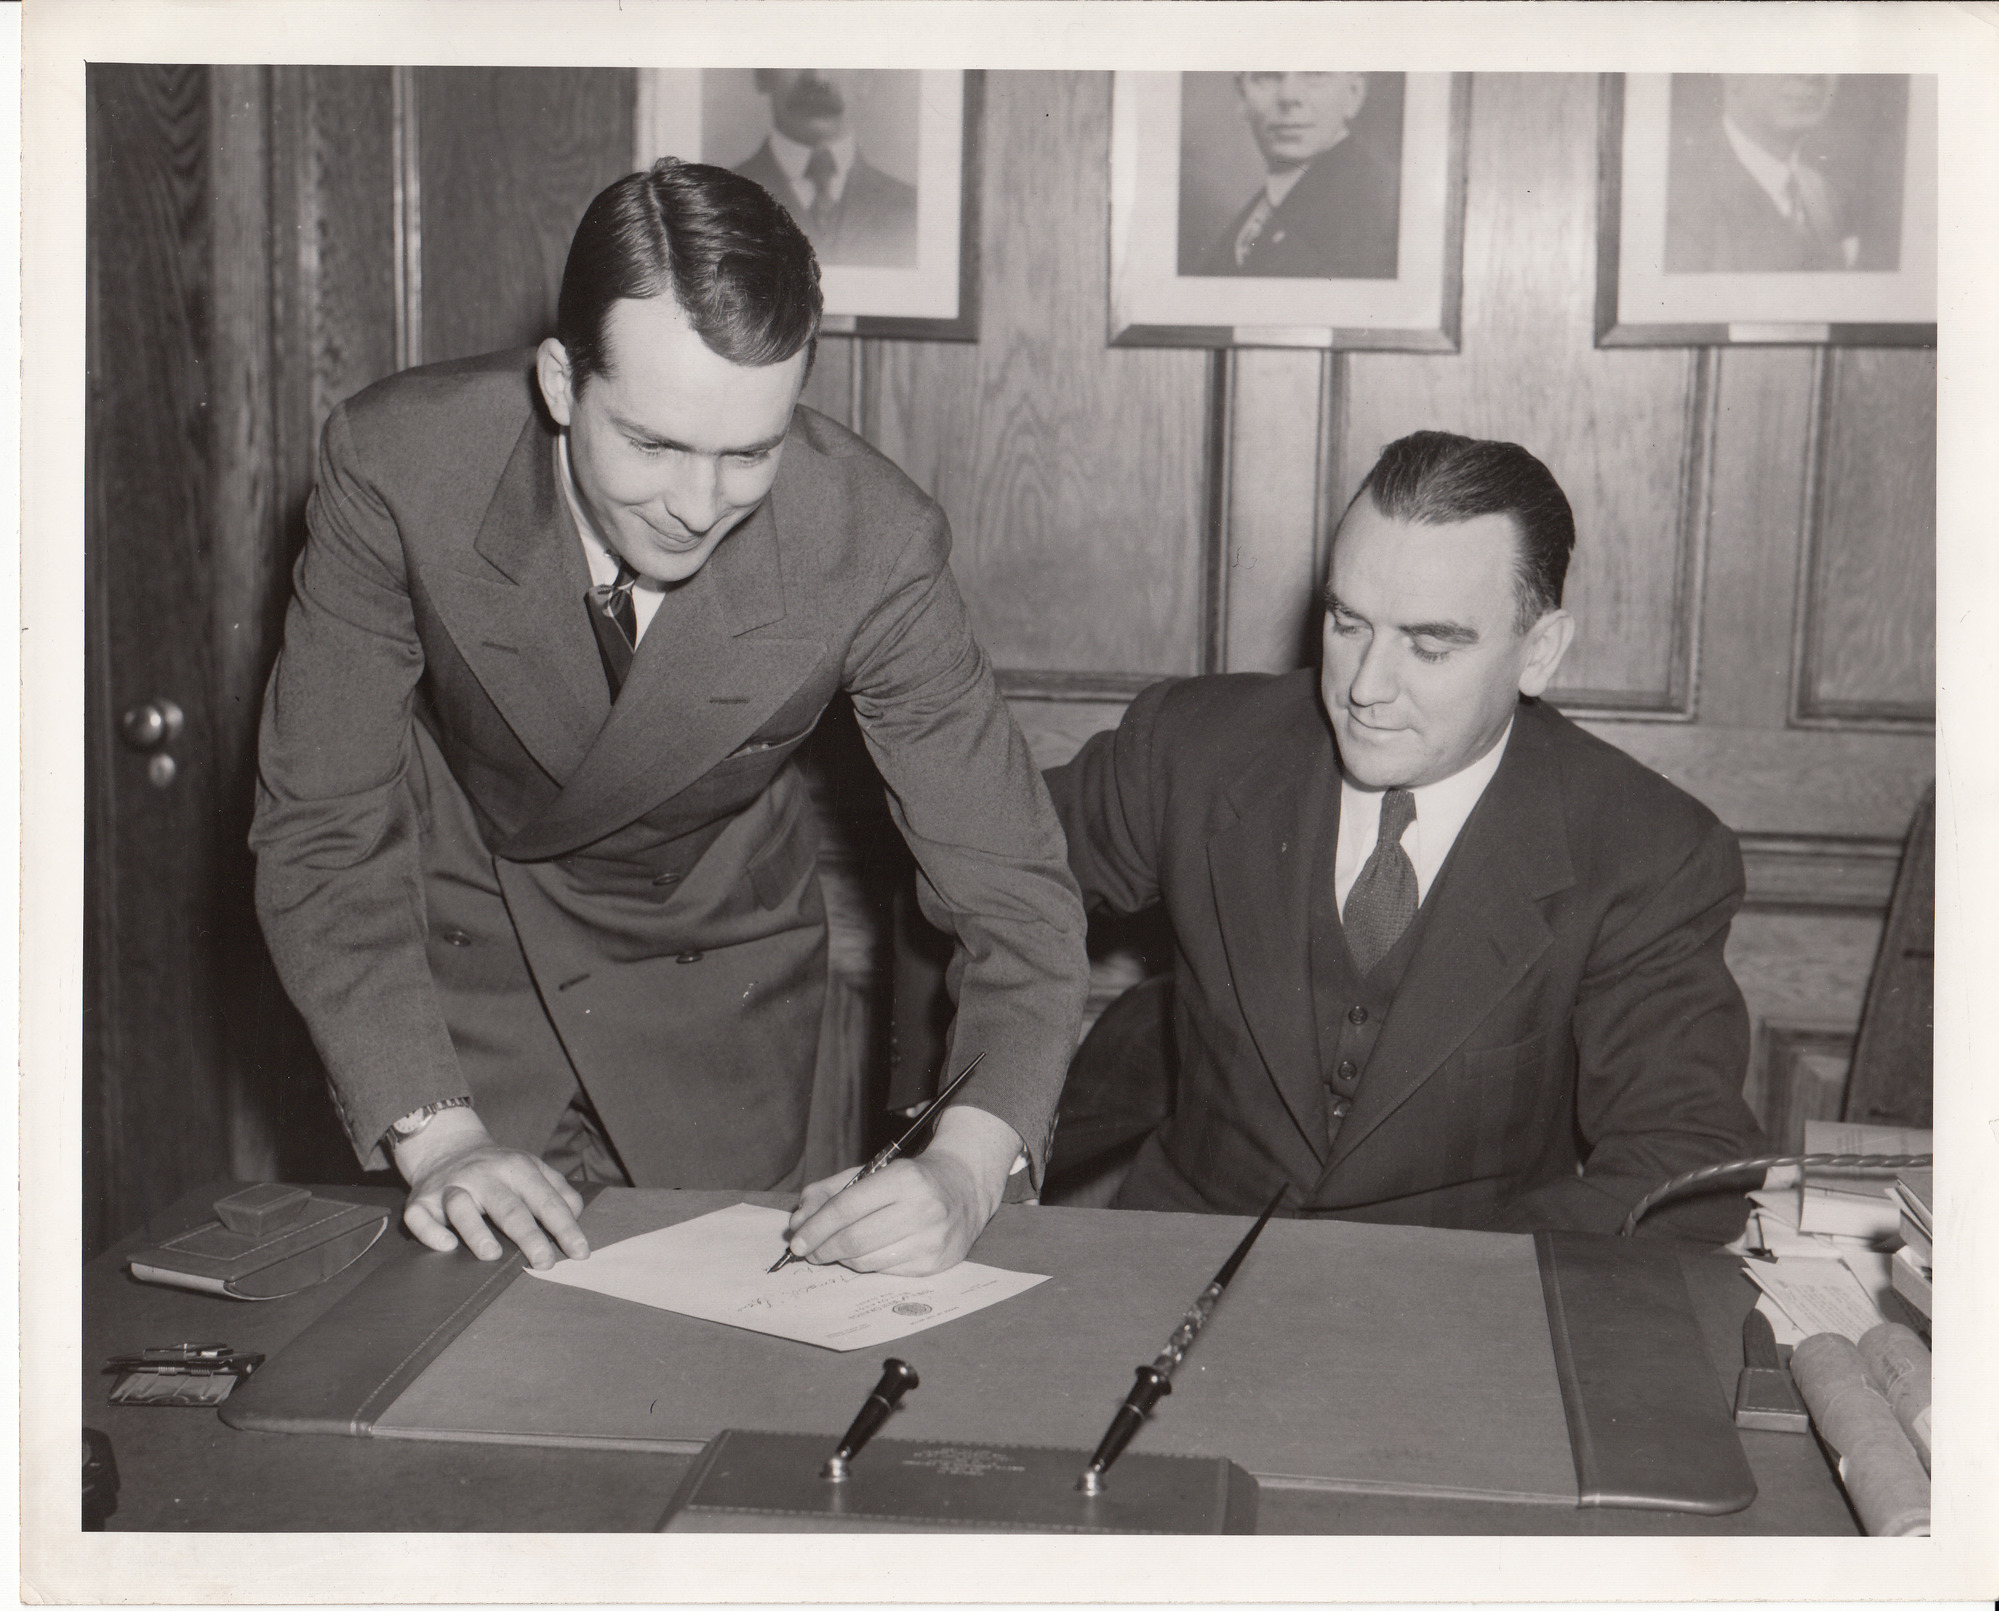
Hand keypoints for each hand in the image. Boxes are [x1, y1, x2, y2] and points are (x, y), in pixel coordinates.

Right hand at [394, 1106, 588, 1270]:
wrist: (447, 1146)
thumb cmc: (499, 1169)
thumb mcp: (532, 1168)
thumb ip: (558, 1190)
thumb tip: (576, 1216)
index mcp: (517, 1168)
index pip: (545, 1200)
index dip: (565, 1227)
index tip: (580, 1252)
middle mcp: (483, 1175)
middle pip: (508, 1207)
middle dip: (528, 1235)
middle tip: (545, 1262)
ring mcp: (450, 1186)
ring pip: (461, 1207)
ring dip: (476, 1231)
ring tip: (492, 1255)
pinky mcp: (420, 1200)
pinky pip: (420, 1217)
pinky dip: (431, 1232)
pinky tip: (447, 1246)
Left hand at [782, 1106, 1022, 1275]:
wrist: (964, 1189)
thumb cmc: (911, 1180)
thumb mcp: (873, 1172)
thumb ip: (831, 1191)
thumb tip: (799, 1220)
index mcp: (904, 1179)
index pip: (848, 1208)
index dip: (816, 1227)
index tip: (797, 1240)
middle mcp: (922, 1209)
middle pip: (854, 1239)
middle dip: (823, 1248)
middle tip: (809, 1252)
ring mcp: (931, 1240)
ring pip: (866, 1260)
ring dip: (841, 1259)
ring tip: (833, 1252)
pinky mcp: (934, 1263)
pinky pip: (884, 1271)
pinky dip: (865, 1265)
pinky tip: (863, 1255)